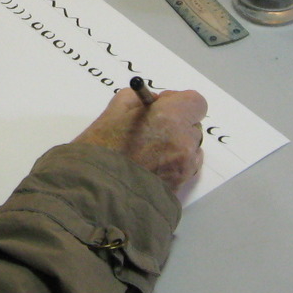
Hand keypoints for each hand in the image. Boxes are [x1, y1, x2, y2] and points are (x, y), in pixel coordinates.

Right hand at [73, 87, 207, 195]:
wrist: (96, 192)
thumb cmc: (100, 151)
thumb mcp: (114, 111)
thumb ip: (139, 100)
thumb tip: (155, 101)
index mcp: (169, 117)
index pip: (195, 102)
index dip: (179, 102)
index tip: (164, 105)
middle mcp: (183, 141)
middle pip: (193, 125)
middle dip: (177, 125)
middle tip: (152, 130)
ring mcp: (184, 166)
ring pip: (191, 148)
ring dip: (177, 146)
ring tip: (149, 153)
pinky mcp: (181, 185)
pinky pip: (185, 168)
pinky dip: (173, 165)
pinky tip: (151, 167)